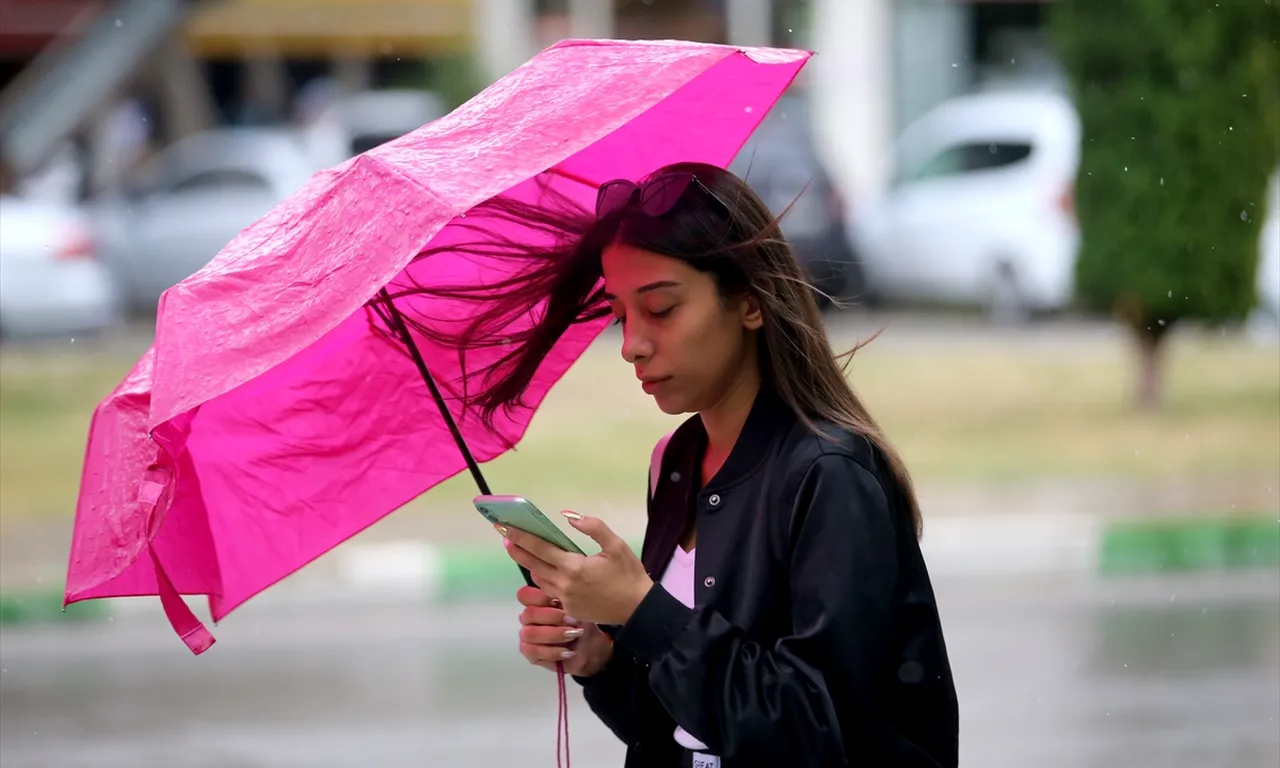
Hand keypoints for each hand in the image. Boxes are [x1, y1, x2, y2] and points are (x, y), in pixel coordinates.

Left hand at [499, 513, 653, 626]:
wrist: (638, 609)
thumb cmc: (628, 575)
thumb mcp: (616, 545)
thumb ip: (593, 527)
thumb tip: (569, 516)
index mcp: (574, 567)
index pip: (541, 549)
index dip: (522, 538)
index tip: (507, 529)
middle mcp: (564, 585)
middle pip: (534, 564)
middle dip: (518, 550)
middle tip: (505, 538)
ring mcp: (565, 600)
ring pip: (540, 579)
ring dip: (530, 565)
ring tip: (522, 552)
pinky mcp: (569, 610)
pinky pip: (550, 591)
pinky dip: (544, 578)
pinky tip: (543, 570)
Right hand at [516, 585, 612, 676]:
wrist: (590, 646)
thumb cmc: (581, 623)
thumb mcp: (577, 607)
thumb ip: (563, 595)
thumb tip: (554, 583)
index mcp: (537, 602)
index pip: (525, 595)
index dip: (539, 597)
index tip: (558, 600)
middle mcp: (529, 618)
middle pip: (528, 614)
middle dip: (552, 617)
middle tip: (573, 621)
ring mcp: (528, 636)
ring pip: (530, 634)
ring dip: (554, 634)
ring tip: (574, 635)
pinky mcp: (531, 654)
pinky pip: (534, 652)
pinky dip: (553, 652)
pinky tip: (568, 651)